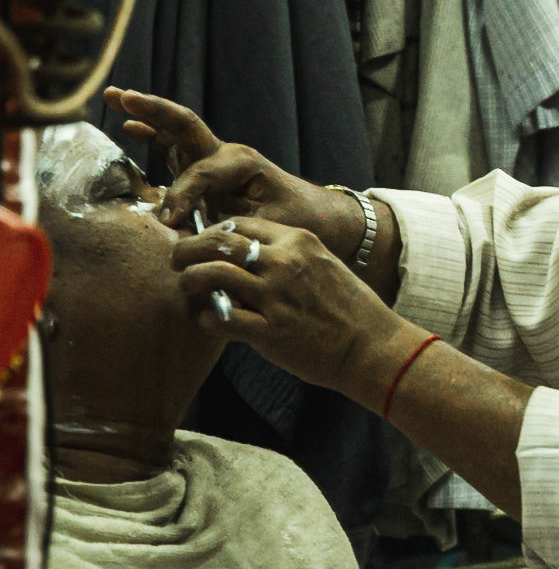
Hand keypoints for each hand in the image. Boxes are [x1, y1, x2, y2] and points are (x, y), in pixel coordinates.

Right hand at [103, 87, 360, 258]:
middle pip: (185, 125)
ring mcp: (217, 158)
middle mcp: (227, 154)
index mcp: (242, 164)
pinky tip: (129, 125)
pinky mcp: (209, 168)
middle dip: (153, 111)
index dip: (180, 199)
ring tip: (115, 95)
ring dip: (147, 114)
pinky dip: (154, 135)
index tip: (169, 224)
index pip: (199, 175)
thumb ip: (231, 229)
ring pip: (177, 131)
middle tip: (121, 95)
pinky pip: (177, 147)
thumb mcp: (269, 227)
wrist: (318, 216)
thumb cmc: (297, 221)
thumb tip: (194, 239)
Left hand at [173, 216, 422, 396]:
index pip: (239, 223)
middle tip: (178, 260)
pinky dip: (206, 318)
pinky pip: (220, 318)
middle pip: (218, 241)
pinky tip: (208, 320)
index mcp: (299, 241)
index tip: (201, 243)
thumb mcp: (323, 264)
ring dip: (190, 280)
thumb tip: (244, 254)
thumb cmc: (348, 306)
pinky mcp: (270, 331)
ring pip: (211, 274)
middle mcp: (285, 262)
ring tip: (187, 287)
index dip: (211, 231)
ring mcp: (276, 297)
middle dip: (188, 249)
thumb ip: (287, 255)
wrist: (370, 345)